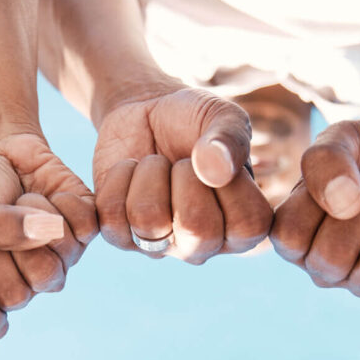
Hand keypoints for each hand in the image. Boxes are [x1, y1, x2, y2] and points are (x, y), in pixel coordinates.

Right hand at [0, 131, 97, 309]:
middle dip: (21, 239)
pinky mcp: (88, 223)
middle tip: (8, 216)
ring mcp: (68, 251)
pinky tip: (51, 194)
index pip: (13, 296)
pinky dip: (64, 201)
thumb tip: (47, 230)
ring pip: (68, 250)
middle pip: (45, 277)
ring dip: (39, 213)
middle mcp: (43, 273)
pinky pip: (87, 224)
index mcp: (11, 282)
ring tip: (25, 201)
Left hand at [94, 87, 272, 262]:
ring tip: (156, 163)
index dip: (231, 184)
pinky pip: (112, 215)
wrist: (146, 113)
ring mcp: (160, 247)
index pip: (247, 226)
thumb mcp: (224, 117)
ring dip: (150, 174)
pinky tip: (131, 170)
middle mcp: (203, 247)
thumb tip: (214, 171)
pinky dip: (119, 176)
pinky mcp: (120, 236)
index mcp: (243, 229)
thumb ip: (231, 140)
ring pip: (148, 222)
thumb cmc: (195, 121)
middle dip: (185, 176)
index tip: (218, 159)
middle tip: (182, 160)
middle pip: (196, 231)